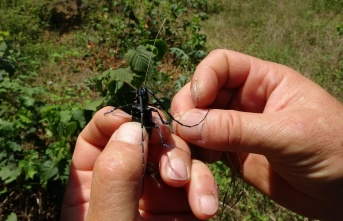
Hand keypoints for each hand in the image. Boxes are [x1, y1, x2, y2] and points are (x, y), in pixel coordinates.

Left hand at [60, 107, 217, 220]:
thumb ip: (114, 179)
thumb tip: (132, 128)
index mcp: (92, 184)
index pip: (99, 134)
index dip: (116, 120)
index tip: (138, 123)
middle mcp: (125, 183)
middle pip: (144, 139)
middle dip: (164, 147)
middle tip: (176, 173)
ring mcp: (156, 194)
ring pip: (176, 157)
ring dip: (191, 170)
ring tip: (198, 201)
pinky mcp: (183, 207)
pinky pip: (197, 183)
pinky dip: (205, 189)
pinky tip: (206, 209)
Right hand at [171, 49, 342, 219]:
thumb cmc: (335, 151)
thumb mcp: (288, 135)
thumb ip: (237, 129)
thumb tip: (188, 123)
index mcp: (263, 81)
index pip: (221, 65)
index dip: (203, 78)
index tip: (197, 102)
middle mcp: (245, 101)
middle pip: (200, 94)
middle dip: (188, 112)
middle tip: (185, 135)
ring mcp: (236, 129)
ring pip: (196, 124)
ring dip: (187, 139)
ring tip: (189, 158)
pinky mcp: (232, 155)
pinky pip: (203, 150)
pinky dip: (195, 158)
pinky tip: (201, 169)